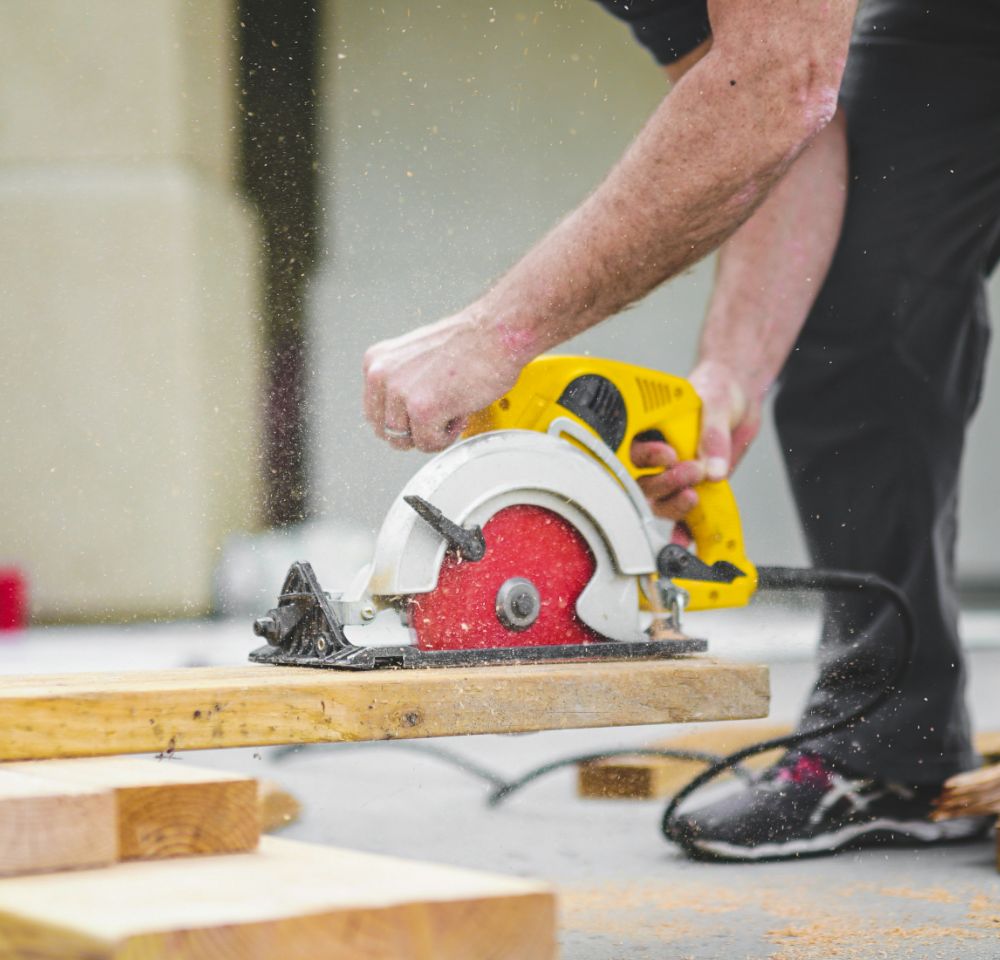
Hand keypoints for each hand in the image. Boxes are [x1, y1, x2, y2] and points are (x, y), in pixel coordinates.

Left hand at [363, 312, 525, 451]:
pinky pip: (428, 443)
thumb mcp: (415, 357)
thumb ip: (400, 382)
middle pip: (387, 431)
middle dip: (414, 430)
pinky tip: (458, 412)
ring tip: (451, 409)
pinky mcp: (423, 410)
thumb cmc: (467, 342)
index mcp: (376, 362)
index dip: (402, 420)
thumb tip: (400, 413)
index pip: (374, 412)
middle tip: (439, 415)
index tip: (420, 415)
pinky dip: (447, 436)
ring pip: (407, 440)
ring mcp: (400, 393)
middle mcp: (381, 375)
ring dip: (432, 433)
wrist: (495, 333)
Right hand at [629, 359, 761, 521]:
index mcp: (649, 428)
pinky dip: (682, 531)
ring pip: (658, 501)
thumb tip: (713, 469)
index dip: (645, 457)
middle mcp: (655, 456)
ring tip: (693, 496)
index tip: (669, 454)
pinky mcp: (690, 488)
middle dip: (664, 483)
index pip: (632, 449)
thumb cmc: (719, 389)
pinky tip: (685, 540)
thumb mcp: (717, 402)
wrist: (740, 401)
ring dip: (672, 503)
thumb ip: (714, 434)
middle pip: (642, 481)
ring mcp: (671, 474)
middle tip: (692, 471)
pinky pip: (681, 515)